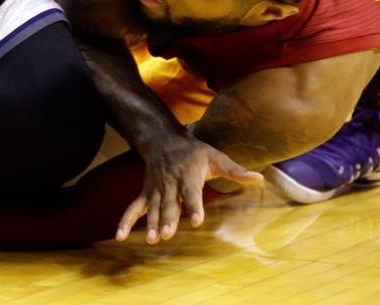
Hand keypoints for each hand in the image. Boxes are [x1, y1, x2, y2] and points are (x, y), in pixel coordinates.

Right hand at [118, 134, 262, 243]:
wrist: (162, 140)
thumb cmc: (194, 151)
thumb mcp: (216, 156)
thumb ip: (236, 171)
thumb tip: (259, 179)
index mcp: (189, 175)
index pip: (191, 193)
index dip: (194, 206)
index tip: (196, 220)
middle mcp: (170, 184)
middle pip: (169, 203)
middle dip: (167, 219)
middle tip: (167, 235)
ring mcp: (155, 190)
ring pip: (153, 208)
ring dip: (151, 223)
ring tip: (153, 239)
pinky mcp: (146, 193)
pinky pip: (134, 208)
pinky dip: (125, 221)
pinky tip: (119, 237)